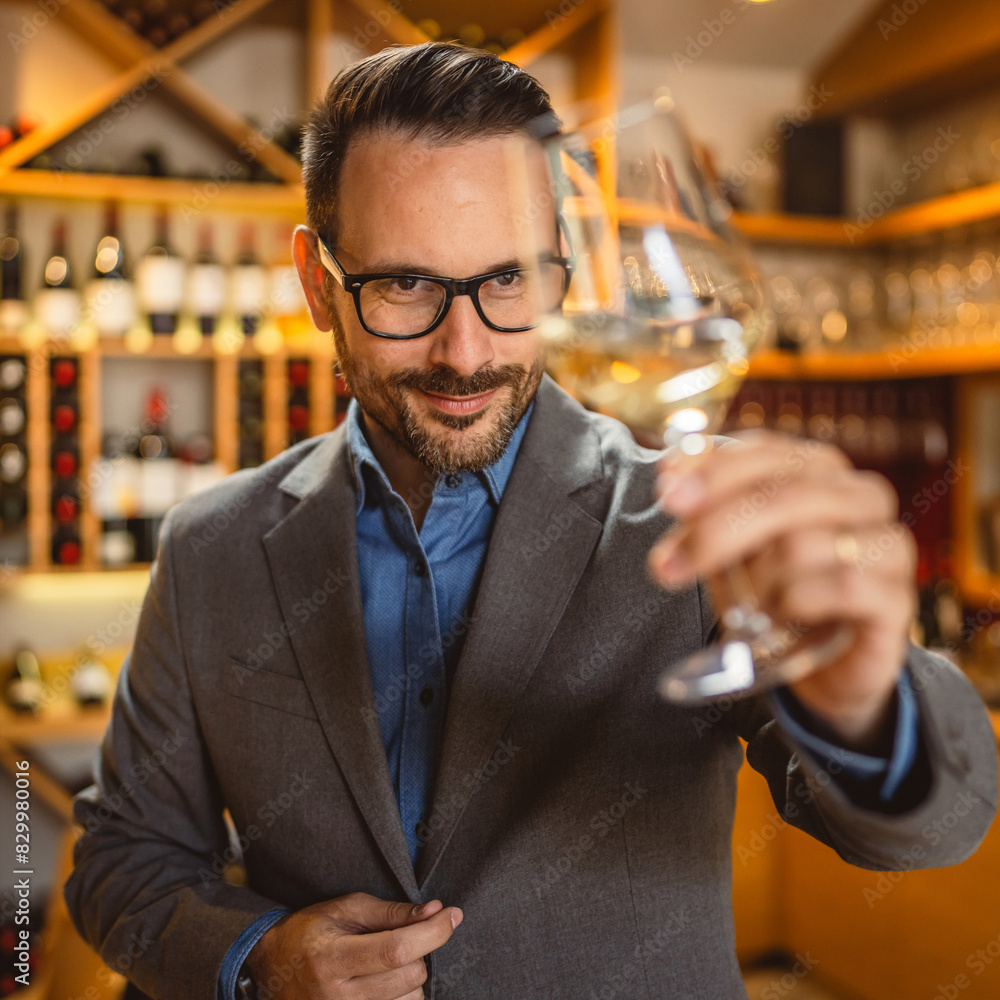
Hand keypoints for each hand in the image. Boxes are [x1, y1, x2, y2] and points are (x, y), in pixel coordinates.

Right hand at [245, 892, 462, 999]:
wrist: (273, 967)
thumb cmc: (312, 930)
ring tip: (387, 961)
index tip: (452, 914)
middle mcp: (337, 997)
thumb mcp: (346, 908)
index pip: (396, 949)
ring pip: (410, 999)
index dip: (432, 932)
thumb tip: (436, 911)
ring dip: (412, 976)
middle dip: (420, 950)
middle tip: (404, 935)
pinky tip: (389, 981)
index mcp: (332, 957)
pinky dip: (403, 996)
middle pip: (408, 975)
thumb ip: (392, 912)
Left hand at [648, 430, 917, 750]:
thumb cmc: (774, 593)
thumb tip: (670, 478)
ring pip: (801, 546)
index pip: (765, 451)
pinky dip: (795, 605)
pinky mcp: (898, 597)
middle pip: (781, 495)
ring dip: (756, 584)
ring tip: (749, 608)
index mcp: (819, 469)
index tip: (666, 495)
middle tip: (667, 567)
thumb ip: (705, 512)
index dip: (713, 470)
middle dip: (715, 530)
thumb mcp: (730, 550)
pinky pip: (839, 588)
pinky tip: (781, 620)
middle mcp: (861, 495)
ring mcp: (888, 544)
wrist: (826, 667)